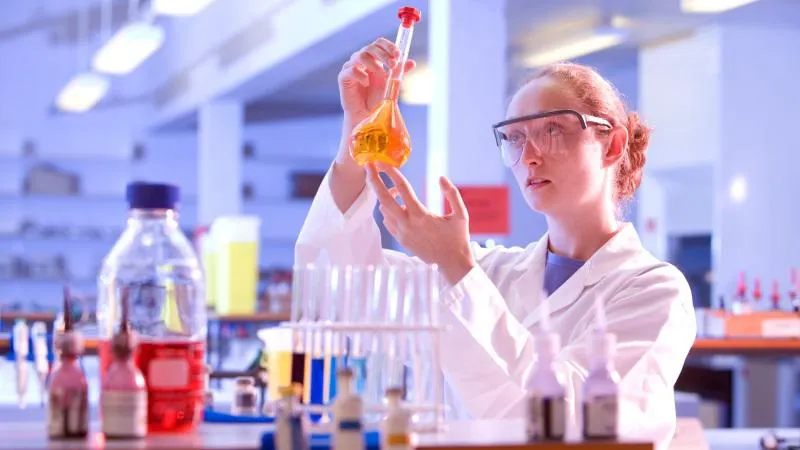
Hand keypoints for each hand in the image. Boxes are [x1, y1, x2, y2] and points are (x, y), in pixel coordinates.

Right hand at [337, 38, 415, 124]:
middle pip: (370, 47)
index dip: (389, 46)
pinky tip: (366, 83)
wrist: (367, 115)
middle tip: (393, 65)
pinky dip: (361, 75)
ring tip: (381, 74)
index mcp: (373, 58)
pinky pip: (351, 70)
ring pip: (360, 55)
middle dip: (384, 55)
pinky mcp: (343, 77)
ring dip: (373, 63)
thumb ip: (399, 72)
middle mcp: (361, 60)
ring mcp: (351, 67)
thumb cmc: (377, 98)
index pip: (379, 43)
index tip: (398, 54)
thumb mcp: (391, 83)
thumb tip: (412, 62)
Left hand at [366, 163, 475, 284]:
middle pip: (383, 199)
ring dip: (385, 196)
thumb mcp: (461, 215)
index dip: (391, 173)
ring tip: (393, 188)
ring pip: (384, 210)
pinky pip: (387, 221)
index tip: (383, 162)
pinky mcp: (400, 240)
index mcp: (421, 216)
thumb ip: (452, 194)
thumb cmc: (458, 239)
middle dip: (374, 181)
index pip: (402, 189)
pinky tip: (397, 205)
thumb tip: (441, 177)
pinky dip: (388, 210)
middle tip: (368, 166)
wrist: (452, 264)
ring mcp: (402, 234)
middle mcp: (408, 224)